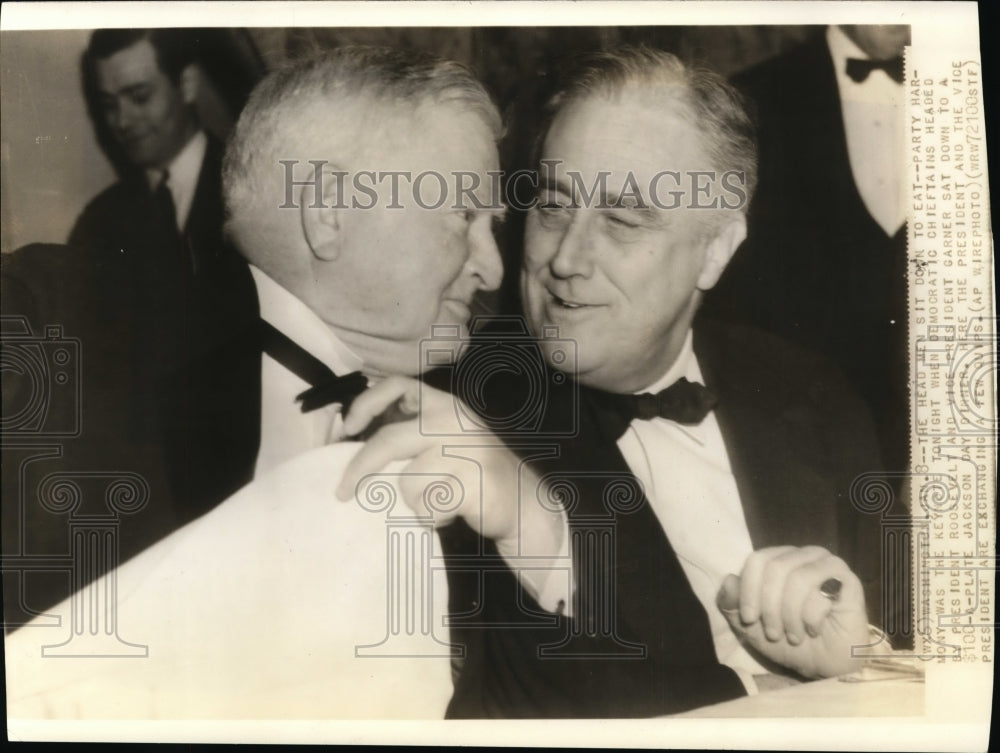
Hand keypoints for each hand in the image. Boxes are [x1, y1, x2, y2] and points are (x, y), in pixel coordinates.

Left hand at [335, 377, 563, 553]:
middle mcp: (454, 421)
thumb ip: (411, 429)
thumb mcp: (446, 438)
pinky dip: (432, 517)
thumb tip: (355, 432)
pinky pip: (428, 507)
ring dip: (414, 503)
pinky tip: (451, 512)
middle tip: (343, 492)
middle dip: (359, 468)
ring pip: (407, 483)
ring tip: (437, 502)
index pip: (397, 385)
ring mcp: (466, 451)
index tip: (347, 429)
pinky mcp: (473, 483)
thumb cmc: (474, 472)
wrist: (524, 503)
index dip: (366, 403)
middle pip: (388, 441)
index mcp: (445, 404)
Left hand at [717, 546, 868, 678]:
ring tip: (793, 635)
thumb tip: (729, 579)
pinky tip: (814, 630)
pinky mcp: (848, 582)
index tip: (748, 618)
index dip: (749, 589)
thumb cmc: (787, 642)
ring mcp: (828, 565)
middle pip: (776, 568)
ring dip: (790, 615)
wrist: (823, 667)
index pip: (758, 560)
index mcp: (779, 559)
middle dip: (769, 607)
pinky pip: (821, 593)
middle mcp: (804, 555)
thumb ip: (733, 603)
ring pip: (797, 579)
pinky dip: (810, 618)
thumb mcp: (750, 626)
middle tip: (773, 633)